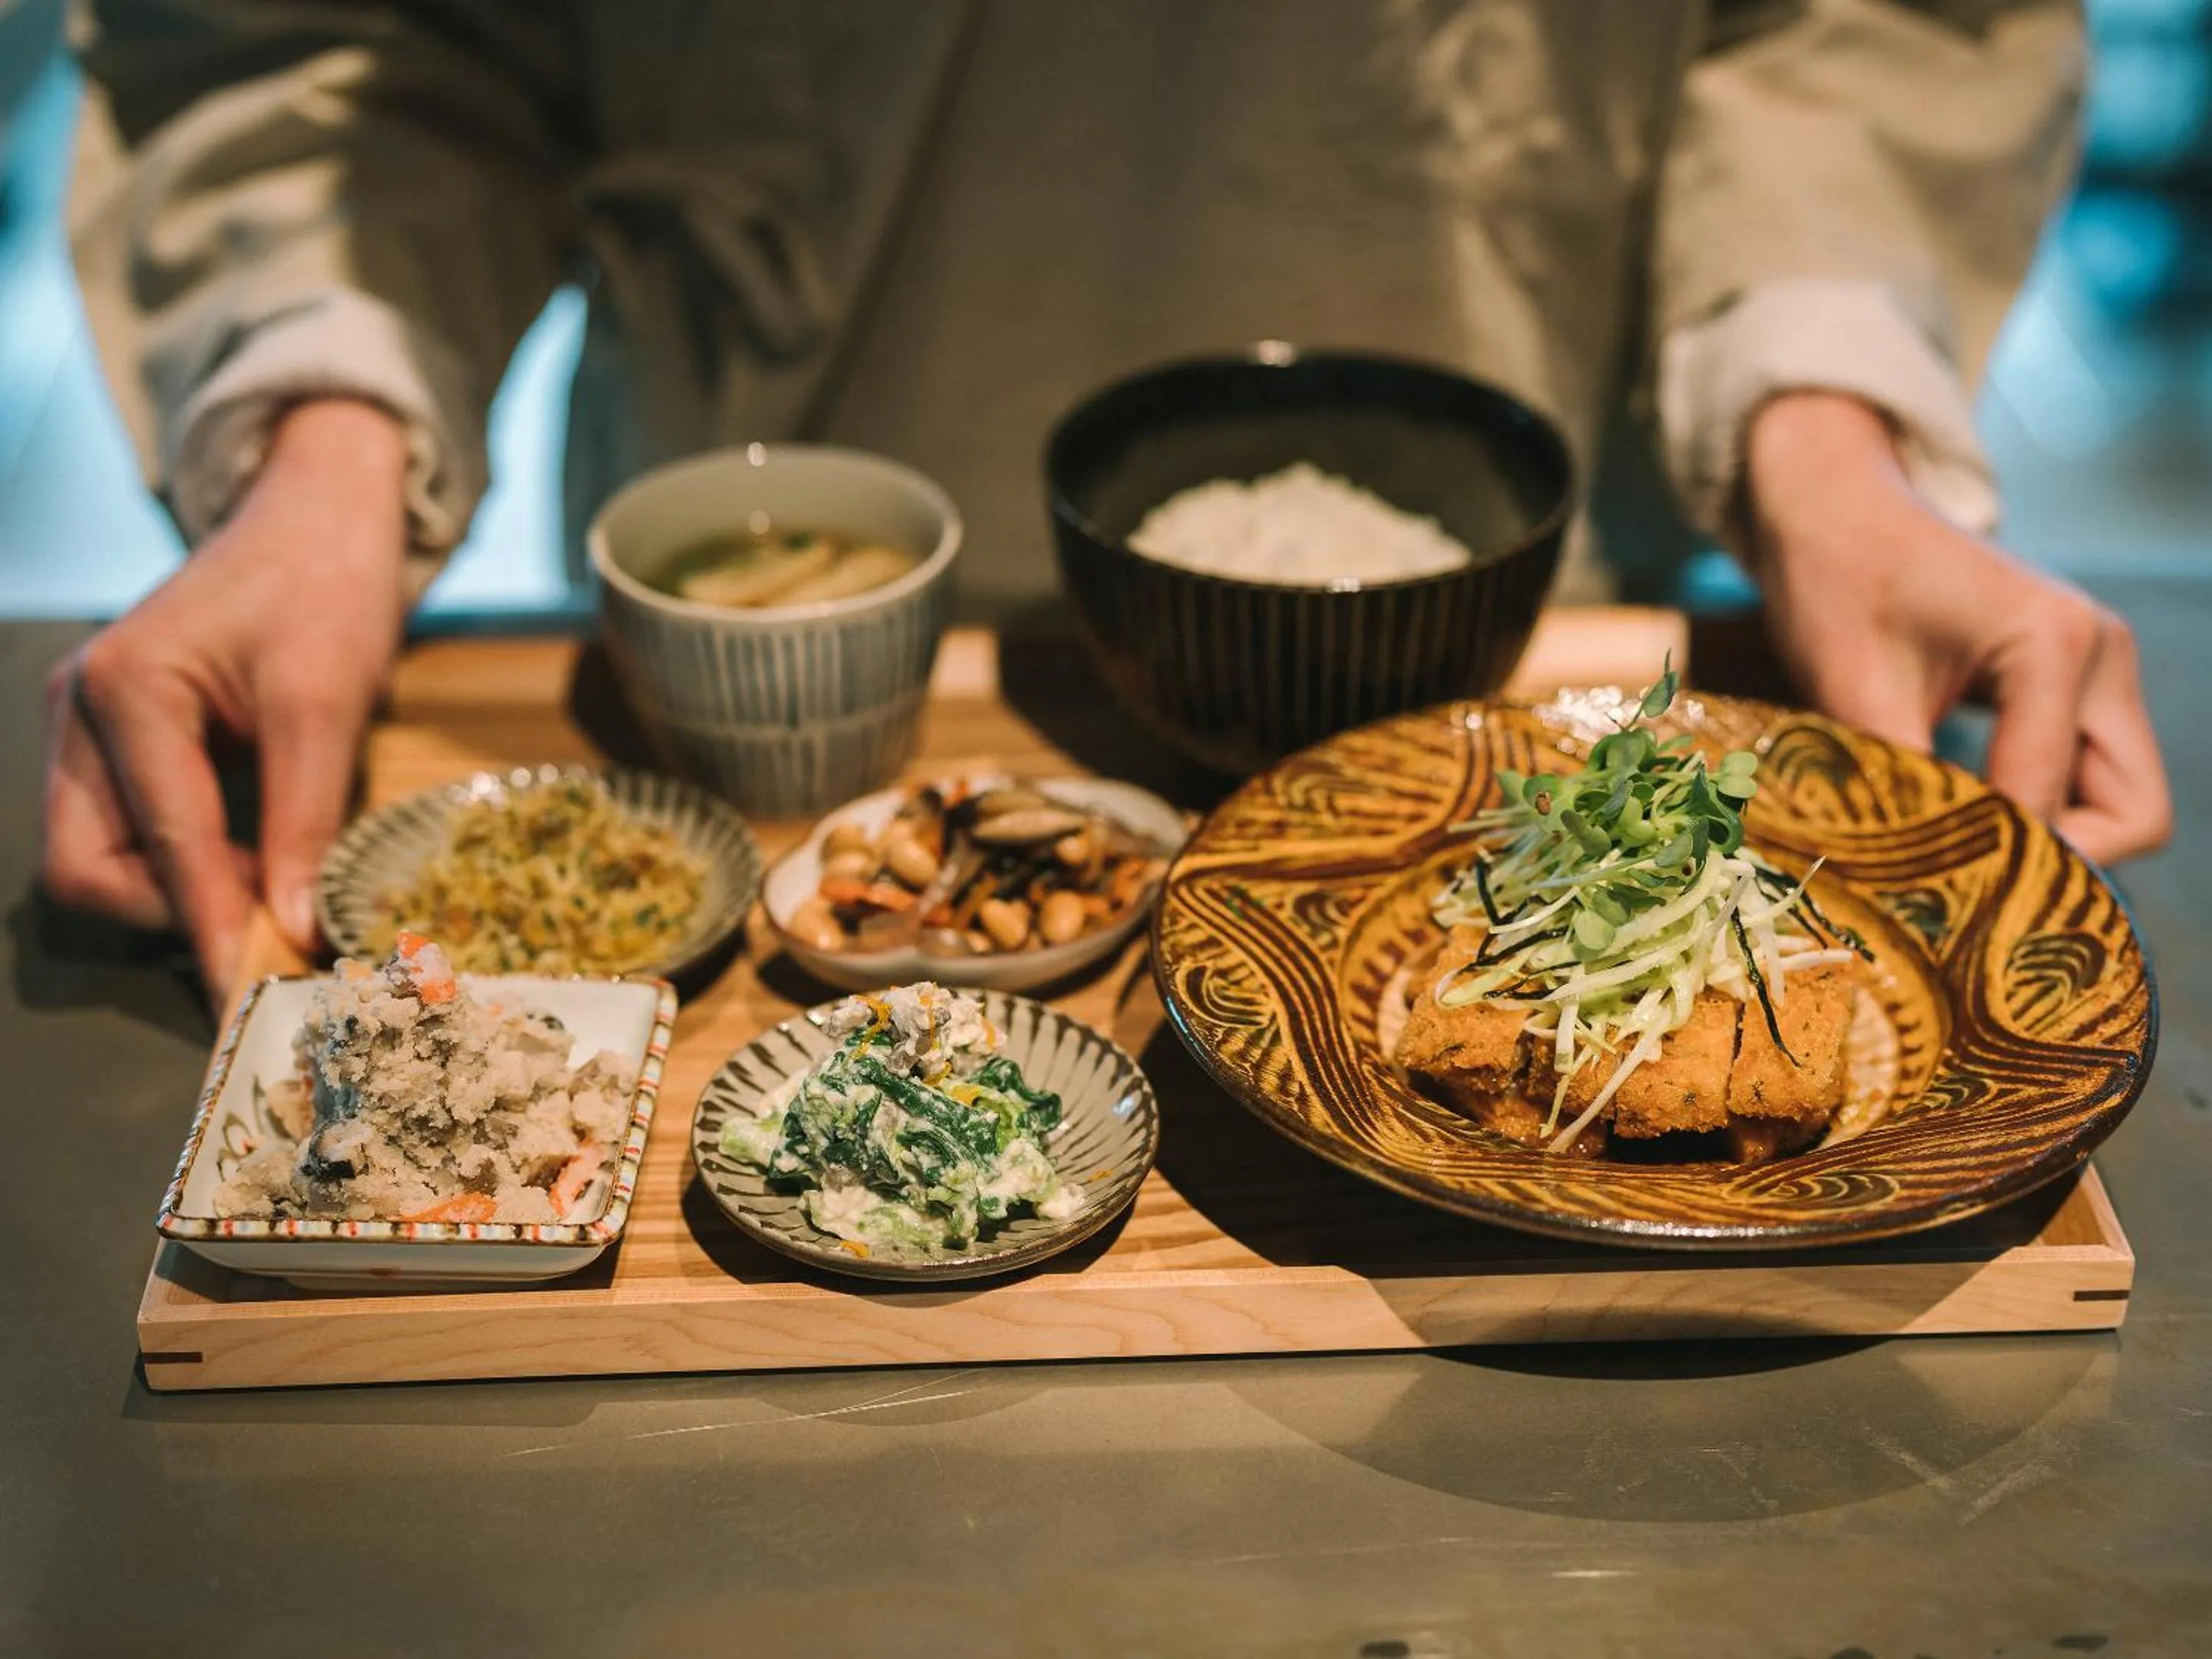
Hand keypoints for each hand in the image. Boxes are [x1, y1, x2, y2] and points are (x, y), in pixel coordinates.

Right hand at [41, 400, 411, 993]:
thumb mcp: (328, 703)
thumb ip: (307, 821)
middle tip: (275, 915)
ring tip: (278, 875)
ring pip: (103, 859)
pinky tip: (258, 853)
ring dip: (184, 889)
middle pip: (88, 870)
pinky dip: (188, 861)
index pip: (162, 848)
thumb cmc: (327, 587)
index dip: (212, 928)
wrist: (319, 517)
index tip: (256, 995)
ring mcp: (88, 726)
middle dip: (175, 911)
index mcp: (124, 692)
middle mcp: (81, 712)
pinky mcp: (116, 738)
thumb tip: (292, 930)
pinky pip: (131, 830)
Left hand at [1743, 392, 2170, 864]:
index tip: (1930, 903)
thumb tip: (1922, 887)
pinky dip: (2039, 805)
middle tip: (1967, 886)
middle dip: (2060, 860)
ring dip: (2052, 835)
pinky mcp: (2077, 679)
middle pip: (2135, 813)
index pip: (2052, 802)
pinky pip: (2085, 770)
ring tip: (1958, 852)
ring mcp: (2100, 666)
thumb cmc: (1837, 583)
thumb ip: (1904, 788)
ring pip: (2118, 799)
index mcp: (2057, 645)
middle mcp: (2103, 654)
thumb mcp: (1853, 694)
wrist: (1835, 509)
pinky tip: (1966, 819)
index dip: (1996, 863)